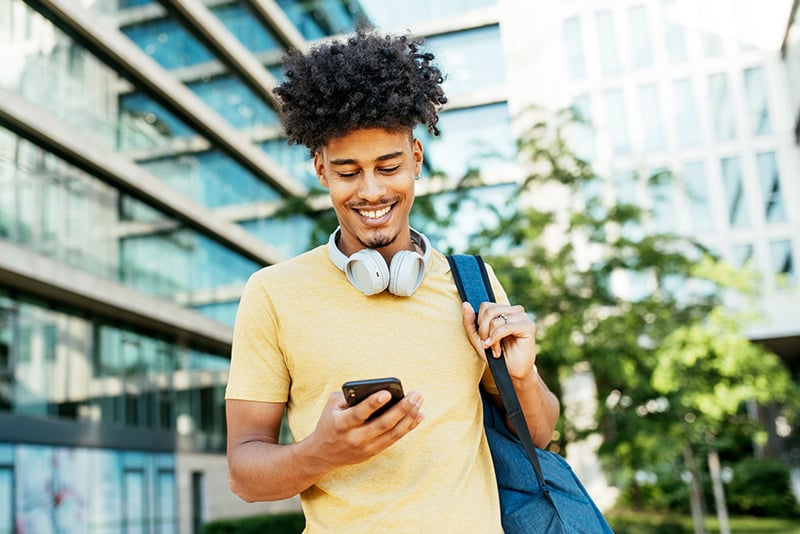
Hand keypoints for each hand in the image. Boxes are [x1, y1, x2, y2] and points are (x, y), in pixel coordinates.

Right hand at [309, 389, 424, 467]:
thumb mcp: (332, 405)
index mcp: (341, 424)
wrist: (322, 454)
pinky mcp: (373, 452)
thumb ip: (350, 396)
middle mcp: (354, 438)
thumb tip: (377, 389)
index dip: (373, 403)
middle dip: (402, 408)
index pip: (359, 413)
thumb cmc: (330, 422)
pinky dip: (408, 427)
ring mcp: (366, 447)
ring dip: (409, 417)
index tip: (387, 392)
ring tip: (419, 402)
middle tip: (415, 394)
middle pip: (383, 424)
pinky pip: (394, 439)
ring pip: (393, 433)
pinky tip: (418, 415)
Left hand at [461, 302, 536, 379]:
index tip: (484, 338)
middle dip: (483, 331)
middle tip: (488, 345)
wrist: (511, 372)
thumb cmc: (496, 355)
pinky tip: (497, 351)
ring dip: (491, 338)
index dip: (480, 323)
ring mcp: (522, 317)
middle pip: (488, 311)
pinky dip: (496, 339)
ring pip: (495, 320)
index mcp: (504, 310)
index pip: (485, 306)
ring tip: (495, 350)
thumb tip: (466, 304)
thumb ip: (470, 322)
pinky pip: (505, 327)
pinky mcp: (528, 326)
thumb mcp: (478, 339)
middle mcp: (514, 310)